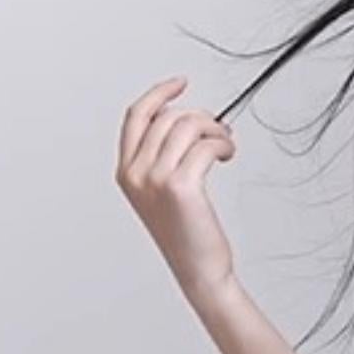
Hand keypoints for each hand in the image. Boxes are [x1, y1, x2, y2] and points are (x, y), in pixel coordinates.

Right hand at [116, 74, 237, 305]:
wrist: (198, 269)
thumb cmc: (186, 234)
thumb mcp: (161, 192)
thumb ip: (161, 157)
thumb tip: (189, 119)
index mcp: (126, 172)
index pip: (136, 116)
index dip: (159, 94)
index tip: (181, 84)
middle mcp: (135, 173)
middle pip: (167, 117)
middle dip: (200, 117)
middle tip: (219, 130)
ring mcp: (155, 179)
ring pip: (188, 126)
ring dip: (214, 129)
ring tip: (225, 145)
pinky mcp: (181, 185)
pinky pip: (205, 145)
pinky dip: (222, 144)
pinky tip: (227, 154)